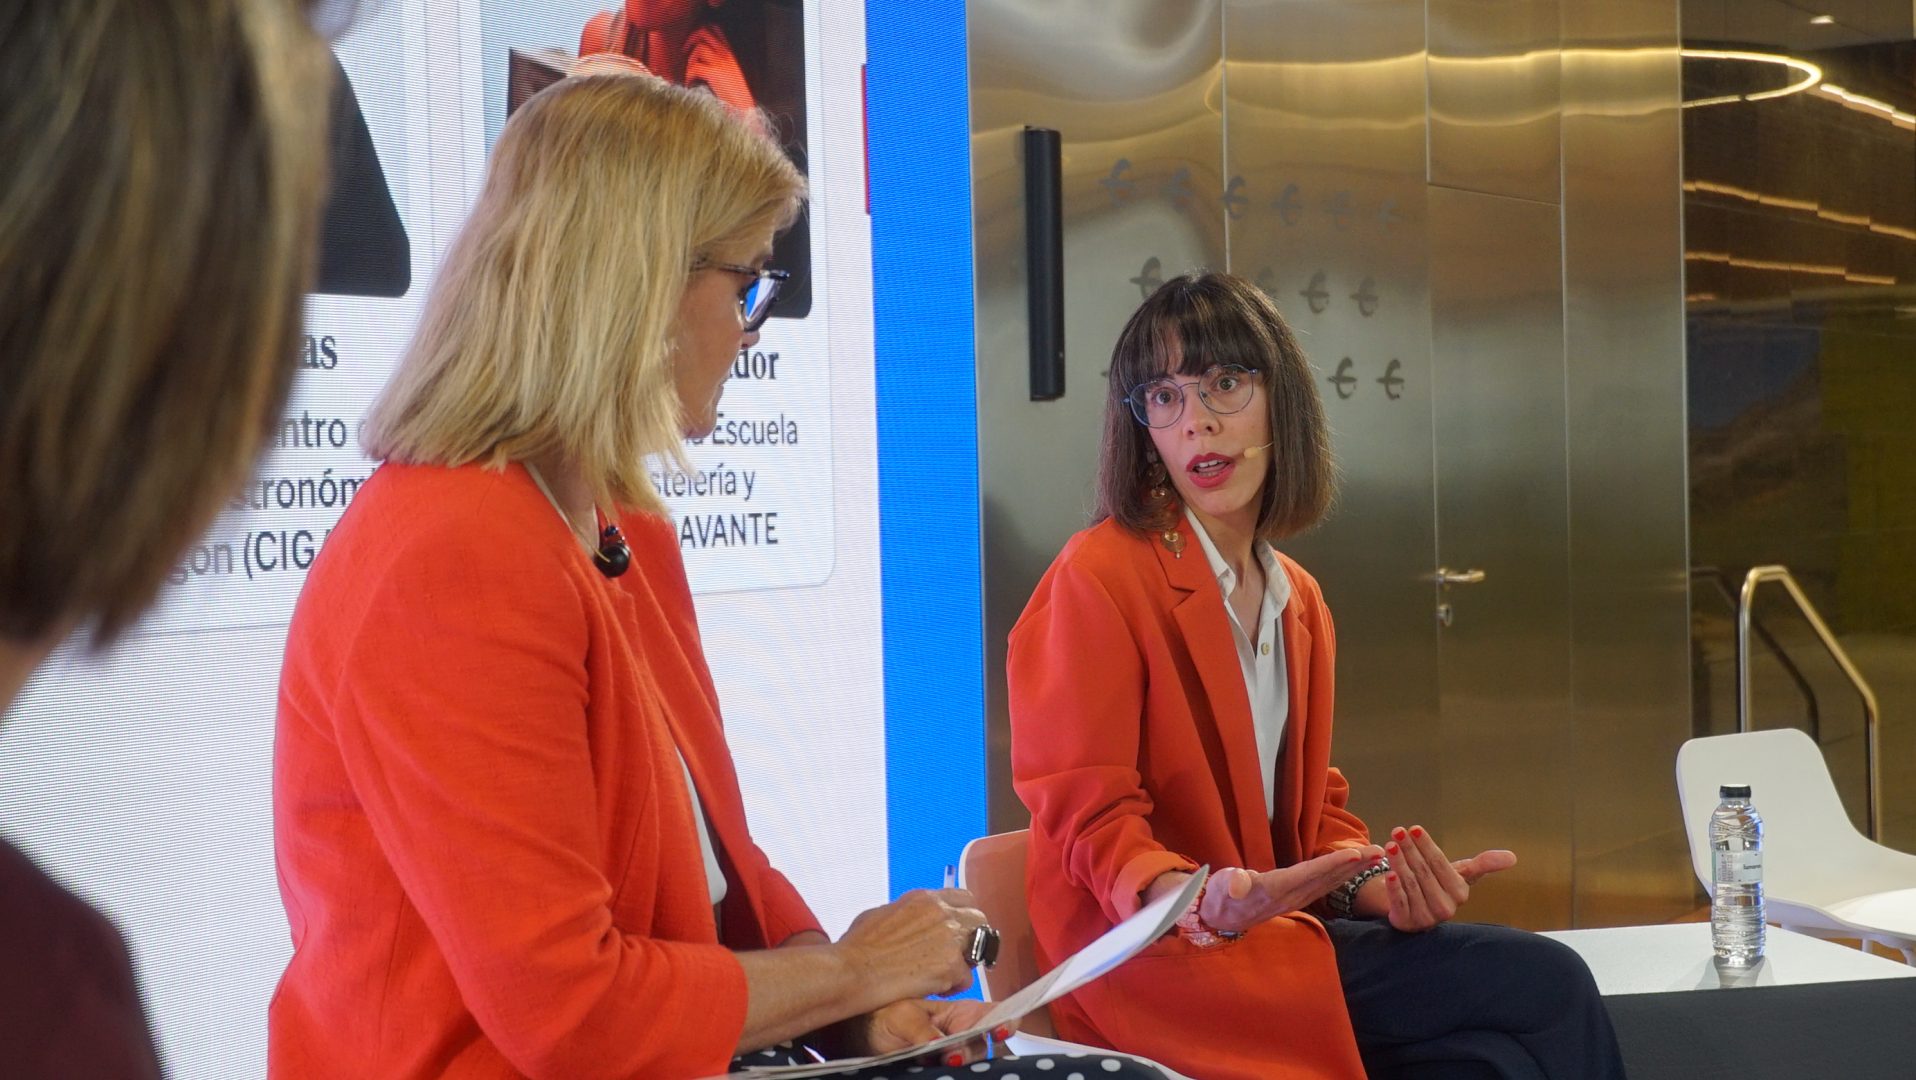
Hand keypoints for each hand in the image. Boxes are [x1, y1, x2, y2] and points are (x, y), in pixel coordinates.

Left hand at [832, 999, 1017, 1065]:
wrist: (856, 1039)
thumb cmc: (880, 1018)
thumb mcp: (903, 1018)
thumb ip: (926, 1032)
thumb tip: (947, 1050)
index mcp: (957, 1013)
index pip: (992, 1014)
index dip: (1004, 1020)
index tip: (1001, 1030)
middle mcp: (960, 1035)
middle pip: (984, 1046)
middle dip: (973, 1051)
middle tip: (952, 1057)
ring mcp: (950, 1057)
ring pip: (973, 1064)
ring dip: (962, 1065)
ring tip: (942, 1063)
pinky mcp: (940, 1073)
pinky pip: (957, 1076)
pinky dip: (956, 1075)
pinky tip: (944, 1073)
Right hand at [834, 889, 986, 1000]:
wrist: (853, 971)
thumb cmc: (858, 947)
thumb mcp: (880, 914)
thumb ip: (906, 913)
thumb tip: (913, 920)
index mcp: (924, 899)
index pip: (964, 898)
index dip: (962, 916)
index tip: (957, 931)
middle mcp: (942, 913)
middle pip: (978, 919)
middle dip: (971, 938)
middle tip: (954, 955)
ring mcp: (950, 938)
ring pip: (979, 948)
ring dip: (965, 962)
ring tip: (943, 974)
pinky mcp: (951, 965)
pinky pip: (966, 978)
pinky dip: (953, 986)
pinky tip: (934, 989)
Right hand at [1190, 846, 1386, 933]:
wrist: (1221, 918)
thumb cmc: (1219, 896)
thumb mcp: (1220, 888)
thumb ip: (1230, 884)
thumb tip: (1236, 886)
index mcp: (1275, 889)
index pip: (1308, 874)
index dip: (1332, 865)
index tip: (1354, 854)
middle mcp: (1292, 896)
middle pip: (1328, 878)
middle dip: (1354, 865)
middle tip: (1380, 851)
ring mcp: (1297, 899)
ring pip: (1331, 882)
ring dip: (1354, 870)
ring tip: (1376, 855)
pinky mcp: (1298, 898)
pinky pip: (1326, 885)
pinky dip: (1343, 875)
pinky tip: (1357, 867)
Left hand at [1364, 825, 1515, 931]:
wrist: (1414, 910)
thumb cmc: (1438, 886)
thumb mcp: (1460, 874)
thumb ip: (1482, 865)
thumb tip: (1513, 857)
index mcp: (1459, 893)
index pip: (1441, 865)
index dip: (1428, 846)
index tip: (1415, 828)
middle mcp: (1445, 908)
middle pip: (1424, 873)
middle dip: (1410, 850)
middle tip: (1397, 831)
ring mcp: (1425, 917)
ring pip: (1411, 884)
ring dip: (1399, 862)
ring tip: (1390, 845)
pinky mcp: (1407, 923)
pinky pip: (1400, 902)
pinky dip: (1394, 888)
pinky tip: (1388, 873)